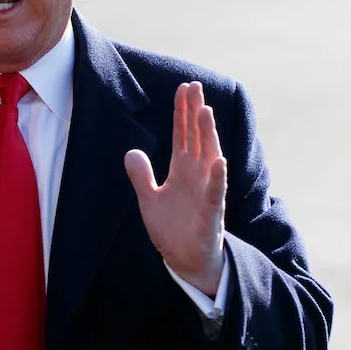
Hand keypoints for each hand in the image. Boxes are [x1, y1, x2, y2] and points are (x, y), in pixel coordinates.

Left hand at [124, 81, 227, 296]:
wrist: (187, 262)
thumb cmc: (173, 229)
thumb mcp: (149, 200)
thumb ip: (141, 176)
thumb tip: (131, 151)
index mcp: (183, 170)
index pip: (183, 135)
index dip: (182, 112)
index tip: (184, 88)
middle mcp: (198, 175)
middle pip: (198, 138)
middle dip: (196, 113)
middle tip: (195, 87)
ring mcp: (207, 192)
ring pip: (209, 158)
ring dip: (208, 135)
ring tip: (205, 111)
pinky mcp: (211, 214)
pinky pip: (216, 193)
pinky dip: (217, 178)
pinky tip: (219, 161)